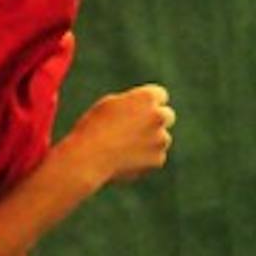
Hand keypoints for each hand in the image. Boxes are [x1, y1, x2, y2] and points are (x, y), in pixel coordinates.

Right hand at [62, 84, 176, 185]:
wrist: (89, 158)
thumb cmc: (94, 127)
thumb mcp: (110, 104)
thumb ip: (133, 104)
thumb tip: (145, 111)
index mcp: (147, 97)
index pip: (160, 95)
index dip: (148, 103)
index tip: (139, 109)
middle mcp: (159, 116)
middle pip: (166, 116)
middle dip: (155, 120)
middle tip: (136, 128)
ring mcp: (161, 139)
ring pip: (161, 138)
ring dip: (150, 141)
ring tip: (123, 147)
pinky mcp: (158, 159)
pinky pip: (155, 156)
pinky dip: (145, 158)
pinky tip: (125, 159)